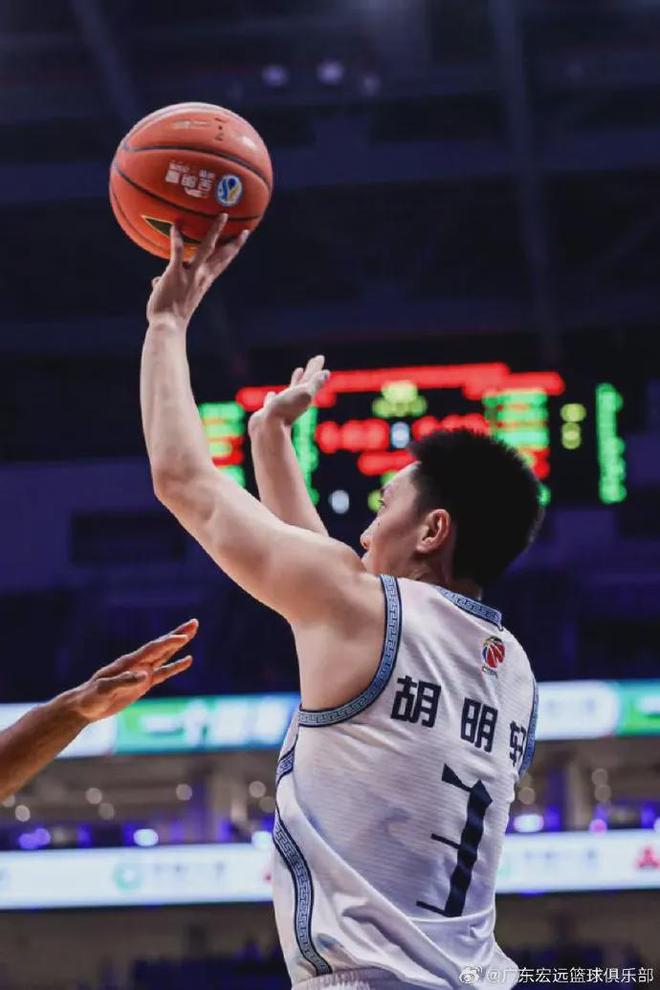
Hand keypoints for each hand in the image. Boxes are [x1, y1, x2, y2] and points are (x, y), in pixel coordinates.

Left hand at [70, 619, 197, 721]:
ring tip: (192, 632)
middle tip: (194, 622)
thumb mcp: (104, 690)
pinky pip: (163, 673)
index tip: (182, 636)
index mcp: (129, 662)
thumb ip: (123, 681)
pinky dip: (176, 666)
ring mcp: (142, 672)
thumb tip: (144, 675)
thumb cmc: (91, 696)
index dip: (168, 643)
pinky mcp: (143, 684)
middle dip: (178, 634)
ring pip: (165, 655)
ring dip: (179, 644)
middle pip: (162, 646)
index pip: (152, 649)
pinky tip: (188, 660)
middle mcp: (138, 663)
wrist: (84, 706)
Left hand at [147, 215, 248, 327]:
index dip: (232, 251)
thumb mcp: (174, 298)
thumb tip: (157, 281)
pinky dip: (177, 238)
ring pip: (207, 249)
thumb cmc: (170, 317)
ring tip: (223, 217)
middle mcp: (202, 277)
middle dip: (234, 243)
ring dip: (216, 231)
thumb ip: (167, 284)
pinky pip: (177, 252)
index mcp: (204, 282)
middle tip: (245, 230)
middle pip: (222, 256)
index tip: (241, 240)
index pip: (222, 264)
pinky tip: (176, 225)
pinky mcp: (175, 273)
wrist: (168, 326)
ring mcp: (190, 274)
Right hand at [248, 355, 329, 436]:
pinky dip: (272, 397)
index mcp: (304, 397)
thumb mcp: (304, 394)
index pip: (313, 378)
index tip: (320, 357)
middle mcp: (295, 402)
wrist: (267, 430)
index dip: (316, 367)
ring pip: (290, 391)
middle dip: (310, 371)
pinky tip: (271, 394)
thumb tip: (326, 373)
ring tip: (298, 371)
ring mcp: (281, 407)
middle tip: (314, 361)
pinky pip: (272, 402)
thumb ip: (314, 384)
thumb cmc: (285, 410)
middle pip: (305, 383)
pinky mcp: (269, 413)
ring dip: (295, 381)